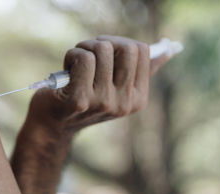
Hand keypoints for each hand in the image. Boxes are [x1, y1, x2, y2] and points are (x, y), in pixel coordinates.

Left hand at [25, 35, 169, 136]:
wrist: (51, 125)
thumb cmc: (83, 99)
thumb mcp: (114, 88)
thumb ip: (139, 71)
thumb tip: (167, 51)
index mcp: (138, 99)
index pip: (141, 50)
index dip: (118, 44)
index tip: (103, 55)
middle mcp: (124, 103)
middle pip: (125, 47)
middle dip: (102, 43)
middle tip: (88, 55)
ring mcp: (103, 103)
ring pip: (102, 49)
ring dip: (83, 49)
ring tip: (74, 65)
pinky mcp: (80, 100)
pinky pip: (83, 59)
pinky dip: (71, 56)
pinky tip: (66, 71)